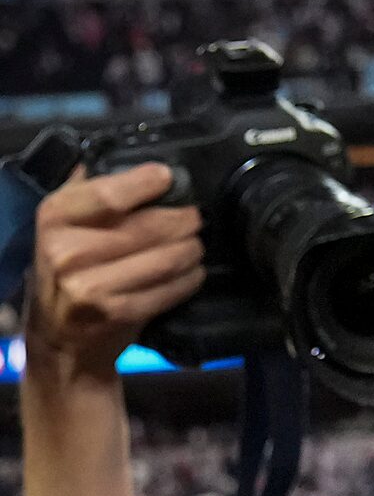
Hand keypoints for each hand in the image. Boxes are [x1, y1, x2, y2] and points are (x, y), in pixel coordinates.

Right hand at [24, 164, 204, 378]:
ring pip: (166, 258)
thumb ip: (84, 194)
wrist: (60, 336)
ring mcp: (93, 285)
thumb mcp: (62, 227)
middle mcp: (69, 250)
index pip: (108, 195)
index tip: (168, 177)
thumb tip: (114, 160)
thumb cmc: (68, 272)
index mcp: (55, 219)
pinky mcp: (119, 312)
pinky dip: (190, 278)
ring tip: (196, 244)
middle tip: (195, 217)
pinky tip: (194, 271)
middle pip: (148, 227)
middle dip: (183, 220)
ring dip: (192, 249)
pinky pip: (171, 289)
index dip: (144, 184)